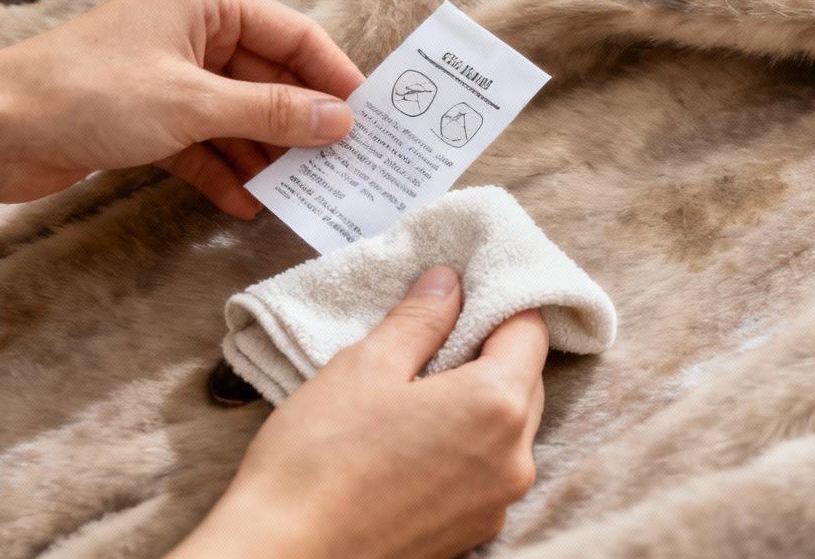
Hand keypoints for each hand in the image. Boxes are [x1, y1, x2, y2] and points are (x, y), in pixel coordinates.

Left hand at [0, 0, 364, 215]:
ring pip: (238, 115)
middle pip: (268, 78)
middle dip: (301, 122)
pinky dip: (224, 170)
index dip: (333, 75)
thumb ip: (271, 113)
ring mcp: (168, 76)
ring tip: (302, 192)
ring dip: (265, 154)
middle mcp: (191, 32)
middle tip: (345, 162)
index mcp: (206, 3)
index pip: (293, 34)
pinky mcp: (145, 118)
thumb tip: (339, 121)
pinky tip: (246, 204)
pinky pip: (203, 143)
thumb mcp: (193, 103)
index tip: (369, 117)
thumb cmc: (86, 93)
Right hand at [174, 268, 549, 558]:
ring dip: (477, 404)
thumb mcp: (365, 367)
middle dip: (489, 354)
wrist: (284, 558)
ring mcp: (497, 504)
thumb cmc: (317, 461)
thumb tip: (449, 283)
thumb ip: (419, 319)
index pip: (530, 332)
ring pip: (508, 430)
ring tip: (415, 395)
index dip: (499, 304)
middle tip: (432, 341)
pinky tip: (412, 445)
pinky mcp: (473, 534)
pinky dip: (466, 449)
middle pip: (526, 381)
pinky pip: (487, 472)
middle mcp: (515, 459)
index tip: (463, 295)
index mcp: (496, 405)